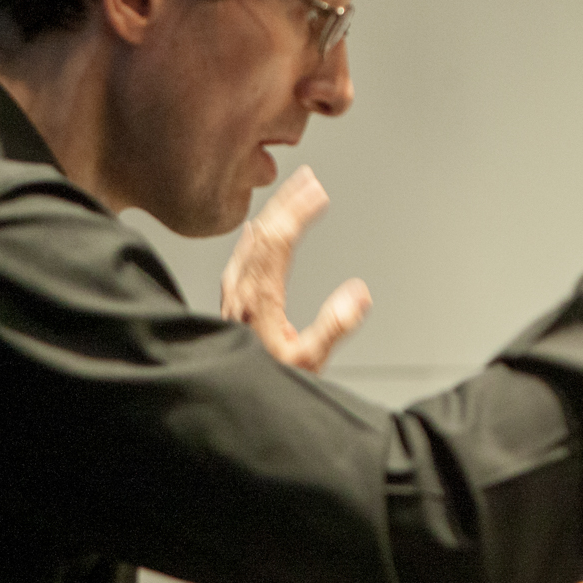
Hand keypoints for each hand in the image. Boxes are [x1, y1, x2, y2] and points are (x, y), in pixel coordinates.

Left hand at [220, 165, 371, 371]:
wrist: (224, 401)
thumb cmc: (267, 384)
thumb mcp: (309, 363)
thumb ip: (333, 327)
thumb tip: (358, 294)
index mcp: (259, 299)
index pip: (278, 241)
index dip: (298, 212)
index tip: (318, 193)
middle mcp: (240, 293)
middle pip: (262, 233)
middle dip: (287, 202)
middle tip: (308, 180)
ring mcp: (232, 297)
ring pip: (250, 242)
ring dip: (272, 214)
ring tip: (291, 195)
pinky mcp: (230, 305)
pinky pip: (241, 257)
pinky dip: (256, 236)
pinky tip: (258, 233)